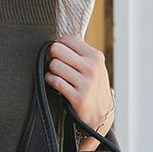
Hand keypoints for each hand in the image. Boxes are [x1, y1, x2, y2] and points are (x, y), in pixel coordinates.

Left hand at [44, 34, 114, 149]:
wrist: (101, 113)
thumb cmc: (93, 86)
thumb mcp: (95, 65)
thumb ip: (81, 52)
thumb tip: (61, 40)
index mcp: (95, 56)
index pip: (67, 39)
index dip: (59, 44)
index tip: (60, 52)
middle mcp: (92, 68)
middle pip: (57, 50)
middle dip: (53, 56)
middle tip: (57, 64)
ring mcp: (85, 83)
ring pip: (54, 65)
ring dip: (51, 71)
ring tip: (58, 75)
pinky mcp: (77, 97)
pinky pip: (55, 81)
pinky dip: (50, 81)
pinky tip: (55, 83)